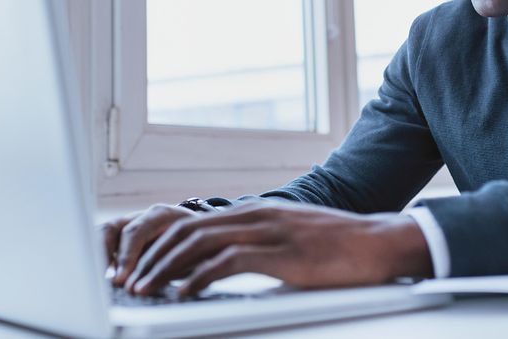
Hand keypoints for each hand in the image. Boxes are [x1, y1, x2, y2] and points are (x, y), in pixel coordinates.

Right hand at [100, 203, 192, 286]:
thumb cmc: (198, 243)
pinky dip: (99, 259)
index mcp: (162, 215)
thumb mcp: (195, 251)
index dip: (127, 256)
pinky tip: (101, 279)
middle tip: (108, 283)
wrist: (201, 232)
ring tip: (98, 281)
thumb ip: (180, 264)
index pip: (137, 232)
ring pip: (104, 234)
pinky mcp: (122, 237)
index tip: (121, 279)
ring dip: (99, 257)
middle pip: (114, 229)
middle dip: (106, 257)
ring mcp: (129, 224)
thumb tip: (161, 282)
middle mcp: (142, 216)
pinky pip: (103, 243)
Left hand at [122, 202, 432, 296]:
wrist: (377, 244)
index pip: (195, 223)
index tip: (142, 268)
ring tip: (145, 290)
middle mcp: (256, 216)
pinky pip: (228, 262)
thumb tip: (225, 265)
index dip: (162, 246)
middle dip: (153, 258)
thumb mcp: (291, 239)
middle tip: (130, 282)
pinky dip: (198, 278)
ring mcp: (267, 232)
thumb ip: (259, 245)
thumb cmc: (338, 247)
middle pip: (188, 230)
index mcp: (256, 212)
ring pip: (200, 243)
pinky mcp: (280, 253)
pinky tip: (184, 294)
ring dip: (165, 269)